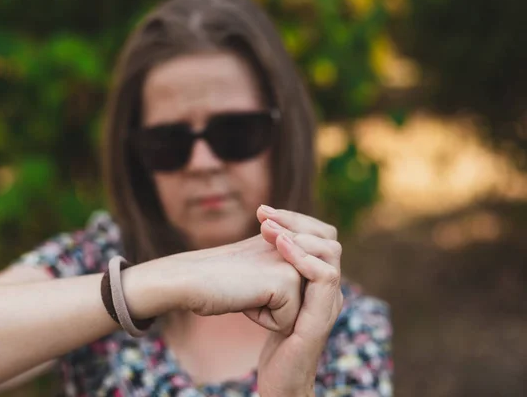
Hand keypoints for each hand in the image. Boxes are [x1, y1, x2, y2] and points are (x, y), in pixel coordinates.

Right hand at [124, 233, 303, 334]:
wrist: (190, 278)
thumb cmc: (217, 280)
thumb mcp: (256, 270)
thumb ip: (281, 271)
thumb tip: (300, 292)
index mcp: (292, 239)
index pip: (302, 287)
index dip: (274, 297)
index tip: (247, 279)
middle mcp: (297, 247)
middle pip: (303, 302)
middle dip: (277, 305)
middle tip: (246, 284)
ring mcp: (294, 262)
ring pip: (299, 313)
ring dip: (271, 312)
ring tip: (246, 290)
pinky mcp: (287, 281)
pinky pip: (287, 322)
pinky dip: (264, 320)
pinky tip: (244, 299)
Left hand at [255, 205, 343, 396]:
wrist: (280, 380)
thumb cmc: (274, 338)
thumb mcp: (272, 295)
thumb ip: (276, 269)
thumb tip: (263, 235)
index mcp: (319, 280)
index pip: (318, 235)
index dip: (294, 219)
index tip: (263, 211)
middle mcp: (329, 288)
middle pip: (328, 237)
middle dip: (295, 221)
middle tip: (264, 215)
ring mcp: (328, 303)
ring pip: (330, 252)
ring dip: (298, 236)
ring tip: (269, 229)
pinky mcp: (321, 319)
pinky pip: (324, 277)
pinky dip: (302, 258)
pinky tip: (279, 248)